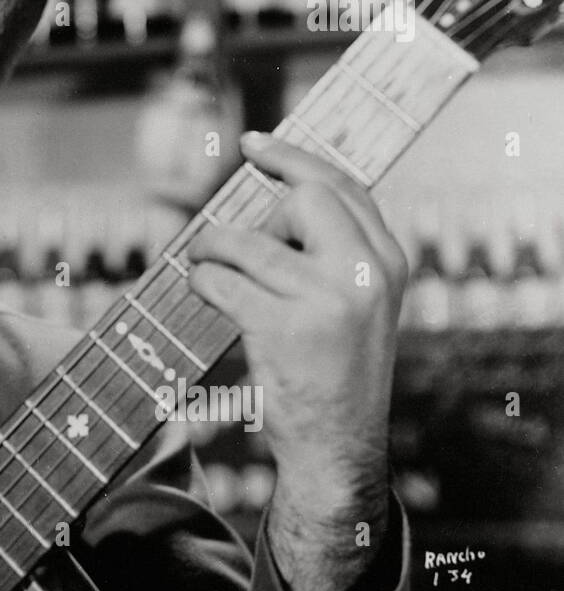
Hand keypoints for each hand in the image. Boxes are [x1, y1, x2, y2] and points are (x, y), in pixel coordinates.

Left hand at [185, 131, 407, 590]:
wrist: (338, 446)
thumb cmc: (336, 371)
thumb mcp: (357, 304)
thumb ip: (336, 251)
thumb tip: (277, 196)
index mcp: (390, 261)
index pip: (344, 185)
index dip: (295, 158)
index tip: (256, 144)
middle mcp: (367, 274)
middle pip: (301, 198)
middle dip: (254, 216)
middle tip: (230, 245)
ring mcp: (327, 300)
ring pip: (247, 239)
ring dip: (211, 248)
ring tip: (203, 265)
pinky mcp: (283, 327)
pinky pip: (222, 278)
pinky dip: (200, 279)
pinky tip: (203, 291)